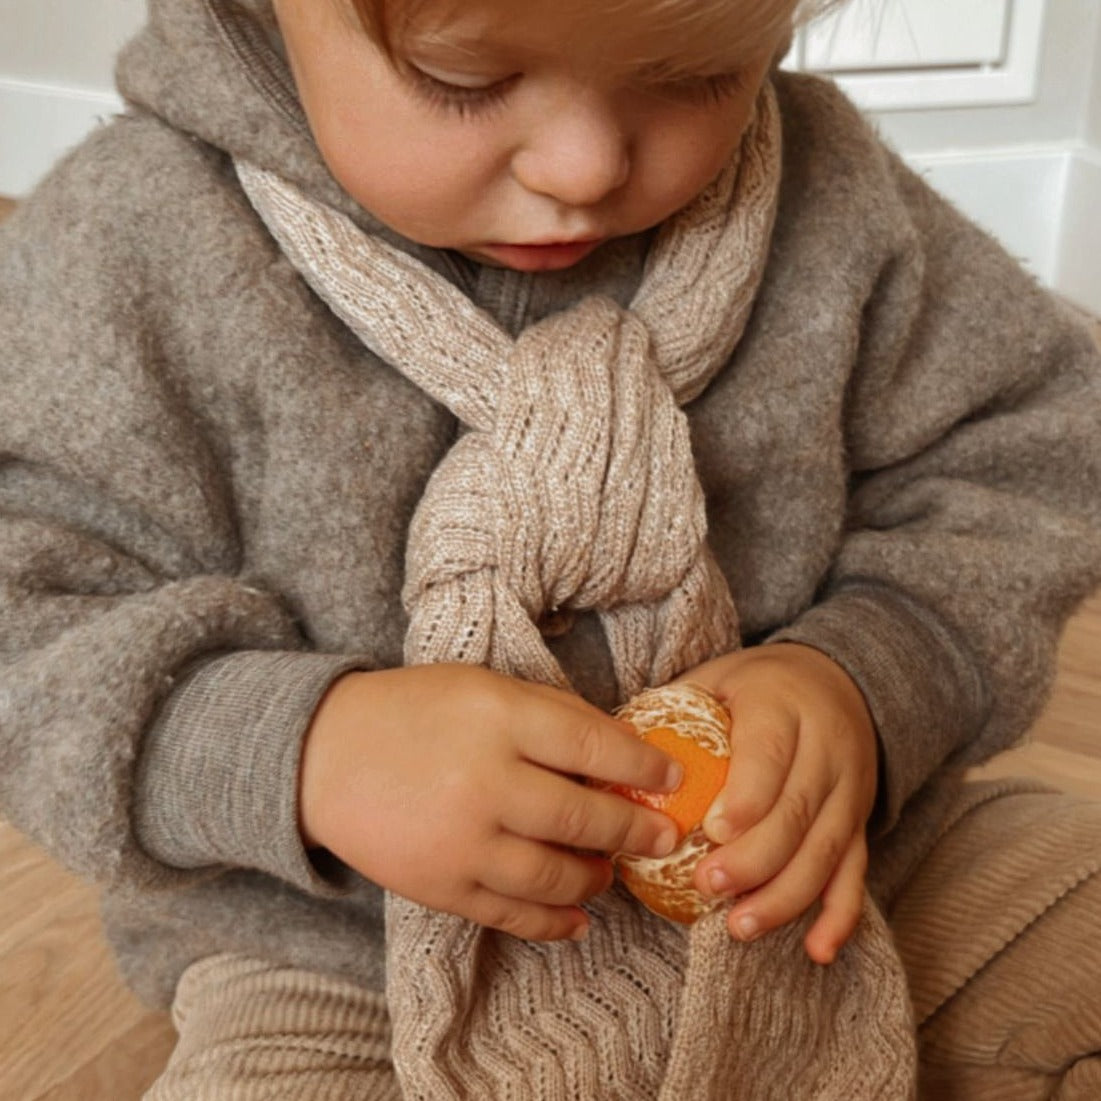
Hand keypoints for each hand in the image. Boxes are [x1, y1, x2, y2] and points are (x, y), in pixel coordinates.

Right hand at [299, 663, 681, 941]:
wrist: (322, 755)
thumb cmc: (414, 710)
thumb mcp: (484, 687)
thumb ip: (550, 717)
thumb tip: (622, 755)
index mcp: (500, 719)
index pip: (593, 747)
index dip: (643, 767)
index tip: (672, 779)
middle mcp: (486, 782)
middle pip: (584, 819)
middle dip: (635, 831)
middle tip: (663, 837)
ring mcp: (463, 842)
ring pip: (556, 876)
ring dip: (597, 878)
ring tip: (609, 871)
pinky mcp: (442, 887)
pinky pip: (513, 915)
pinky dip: (554, 922)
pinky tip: (577, 918)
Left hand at [678, 644, 878, 963]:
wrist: (835, 680)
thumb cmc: (755, 687)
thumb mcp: (716, 678)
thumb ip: (673, 709)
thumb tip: (606, 751)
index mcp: (783, 706)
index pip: (770, 754)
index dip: (748, 797)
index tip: (713, 831)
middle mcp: (826, 748)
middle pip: (798, 811)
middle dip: (755, 858)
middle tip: (709, 887)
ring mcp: (850, 789)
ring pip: (827, 850)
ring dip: (786, 895)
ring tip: (741, 926)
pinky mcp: (860, 822)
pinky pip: (856, 872)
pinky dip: (840, 916)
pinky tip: (817, 950)